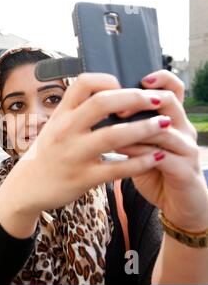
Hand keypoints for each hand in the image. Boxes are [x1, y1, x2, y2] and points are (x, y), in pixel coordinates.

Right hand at [0, 73, 173, 217]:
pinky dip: (140, 162)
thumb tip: (109, 96)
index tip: (123, 87)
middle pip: (103, 103)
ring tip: (164, 125)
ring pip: (114, 135)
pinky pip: (117, 168)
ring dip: (144, 128)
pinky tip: (155, 157)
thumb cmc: (46, 154)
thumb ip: (76, 112)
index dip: (108, 80)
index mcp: (60, 115)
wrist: (27, 188)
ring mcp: (73, 155)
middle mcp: (65, 130)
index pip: (83, 83)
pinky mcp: (83, 178)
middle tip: (156, 99)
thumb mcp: (53, 127)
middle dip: (135, 98)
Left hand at [117, 70, 207, 232]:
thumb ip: (127, 128)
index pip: (173, 88)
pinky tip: (122, 153)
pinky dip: (140, 154)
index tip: (136, 79)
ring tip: (113, 131)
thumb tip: (98, 111)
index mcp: (173, 119)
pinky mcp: (185, 171)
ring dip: (136, 129)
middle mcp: (183, 129)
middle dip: (140, 101)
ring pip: (164, 129)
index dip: (159, 79)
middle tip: (117, 109)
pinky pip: (162, 157)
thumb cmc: (154, 170)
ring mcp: (187, 149)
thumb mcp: (140, 145)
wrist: (178, 205)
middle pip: (169, 101)